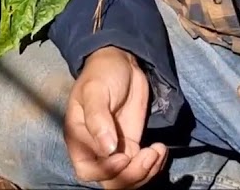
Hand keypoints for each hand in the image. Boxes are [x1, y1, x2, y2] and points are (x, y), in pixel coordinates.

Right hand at [63, 47, 167, 189]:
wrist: (121, 62)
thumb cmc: (102, 74)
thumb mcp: (95, 91)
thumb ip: (98, 119)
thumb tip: (107, 149)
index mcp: (79, 138)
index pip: (87, 170)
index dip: (106, 171)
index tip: (124, 156)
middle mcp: (95, 149)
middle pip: (111, 181)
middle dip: (132, 175)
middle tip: (149, 153)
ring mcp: (116, 151)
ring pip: (128, 180)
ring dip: (146, 173)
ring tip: (157, 151)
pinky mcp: (132, 147)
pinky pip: (142, 168)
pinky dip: (154, 166)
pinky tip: (160, 149)